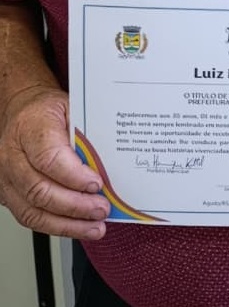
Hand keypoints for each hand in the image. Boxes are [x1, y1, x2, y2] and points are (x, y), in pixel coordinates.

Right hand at [0, 85, 109, 238]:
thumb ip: (87, 130)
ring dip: (67, 223)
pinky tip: (76, 227)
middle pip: (40, 189)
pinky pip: (29, 216)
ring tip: (94, 226)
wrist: (22, 109)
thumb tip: (112, 156)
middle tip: (101, 208)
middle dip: (75, 204)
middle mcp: (12, 155)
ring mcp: (6, 177)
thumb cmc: (47, 109)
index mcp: (30, 127)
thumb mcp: (72, 106)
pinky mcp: (8, 193)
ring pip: (32, 210)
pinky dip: (55, 226)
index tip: (97, 183)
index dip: (74, 175)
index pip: (48, 157)